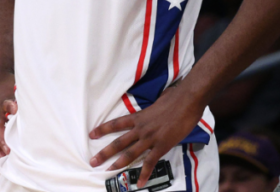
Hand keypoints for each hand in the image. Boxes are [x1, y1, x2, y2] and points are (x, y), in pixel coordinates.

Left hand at [89, 84, 204, 187]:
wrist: (188, 101)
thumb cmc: (176, 97)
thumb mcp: (160, 99)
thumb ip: (156, 105)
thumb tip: (161, 99)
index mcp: (140, 117)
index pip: (117, 123)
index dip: (103, 129)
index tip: (92, 134)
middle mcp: (141, 129)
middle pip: (118, 142)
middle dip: (104, 153)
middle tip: (93, 161)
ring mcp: (150, 138)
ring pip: (130, 154)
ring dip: (117, 164)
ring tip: (108, 171)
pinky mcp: (161, 146)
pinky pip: (150, 163)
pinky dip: (144, 174)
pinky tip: (140, 183)